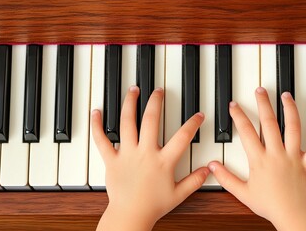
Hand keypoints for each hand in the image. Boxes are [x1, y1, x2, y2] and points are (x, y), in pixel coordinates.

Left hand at [93, 86, 209, 230]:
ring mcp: (127, 154)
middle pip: (151, 120)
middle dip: (156, 102)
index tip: (198, 115)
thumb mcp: (179, 194)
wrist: (130, 216)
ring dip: (129, 104)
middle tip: (158, 91)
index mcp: (163, 161)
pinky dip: (97, 126)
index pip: (182, 136)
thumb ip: (195, 180)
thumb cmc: (153, 206)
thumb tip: (208, 170)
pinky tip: (96, 112)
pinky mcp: (111, 160)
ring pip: (127, 123)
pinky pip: (101, 140)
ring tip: (133, 90)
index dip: (193, 123)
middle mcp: (145, 153)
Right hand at [208, 88, 305, 230]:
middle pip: (269, 123)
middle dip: (263, 104)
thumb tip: (212, 166)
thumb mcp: (242, 193)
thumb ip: (226, 178)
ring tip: (286, 96)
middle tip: (260, 90)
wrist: (292, 216)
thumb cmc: (269, 205)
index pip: (246, 132)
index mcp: (260, 160)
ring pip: (293, 128)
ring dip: (290, 110)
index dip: (239, 116)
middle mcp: (277, 154)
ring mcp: (293, 157)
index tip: (234, 105)